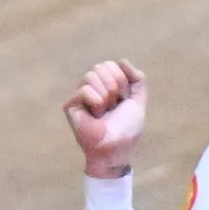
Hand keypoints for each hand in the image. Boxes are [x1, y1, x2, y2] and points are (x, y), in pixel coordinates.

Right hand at [66, 59, 146, 177]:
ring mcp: (80, 96)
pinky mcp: (70, 105)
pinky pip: (85, 89)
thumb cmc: (127, 130)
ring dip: (105, 95)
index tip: (123, 100)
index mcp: (107, 85)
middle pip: (101, 66)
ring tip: (105, 111)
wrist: (116, 149)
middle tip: (114, 106)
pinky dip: (96, 101)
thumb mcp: (138, 102)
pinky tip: (96, 114)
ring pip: (91, 75)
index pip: (111, 65)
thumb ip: (137, 80)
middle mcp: (92, 88)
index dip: (122, 81)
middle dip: (114, 86)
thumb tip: (122, 60)